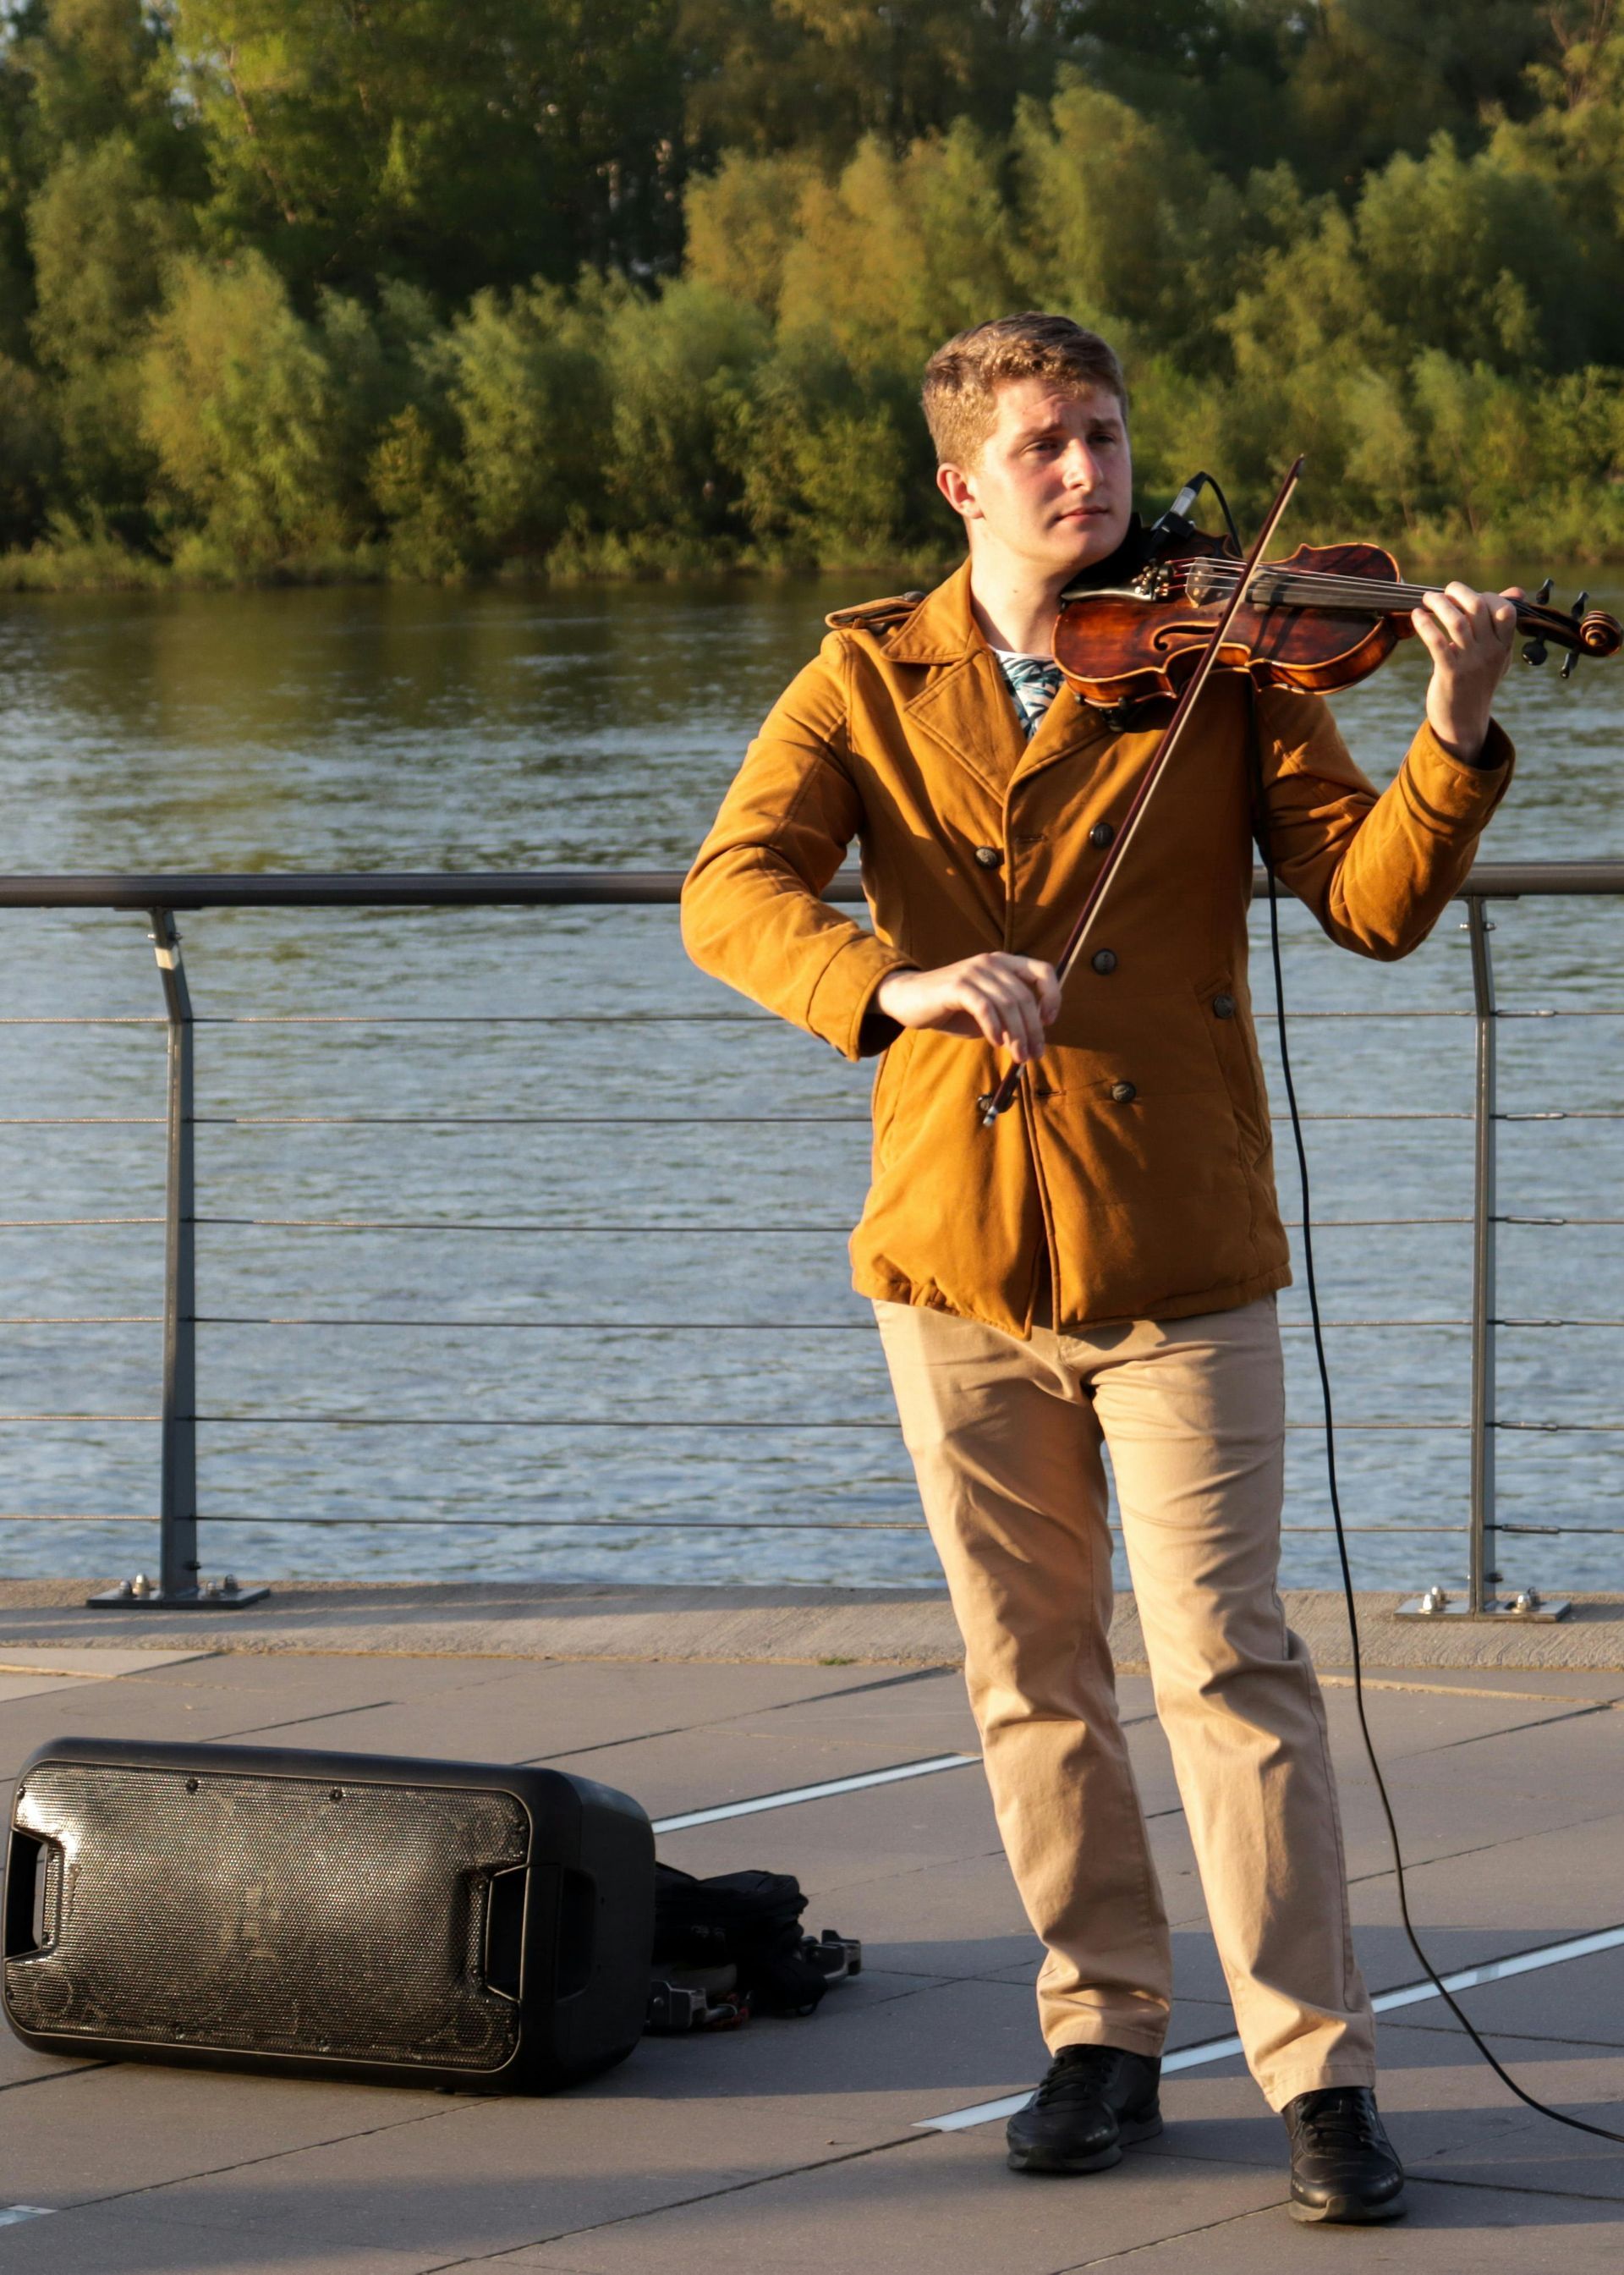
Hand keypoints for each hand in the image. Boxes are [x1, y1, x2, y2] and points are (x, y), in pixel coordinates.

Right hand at [877, 954, 1060, 1063]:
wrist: (908, 998)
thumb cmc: (950, 1008)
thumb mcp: (986, 1011)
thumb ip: (1008, 1017)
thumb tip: (1033, 1040)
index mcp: (1003, 963)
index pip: (1042, 971)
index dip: (1052, 996)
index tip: (1049, 1022)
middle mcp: (991, 962)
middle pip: (1025, 996)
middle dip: (1033, 1030)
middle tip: (1034, 1054)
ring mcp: (973, 971)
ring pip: (1007, 1004)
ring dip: (1016, 1035)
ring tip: (1018, 1056)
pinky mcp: (957, 985)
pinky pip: (984, 1008)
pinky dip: (994, 1027)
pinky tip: (995, 1042)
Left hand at [1414, 581, 1520, 762]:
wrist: (1464, 721)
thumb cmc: (1478, 681)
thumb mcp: (1498, 653)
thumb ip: (1503, 623)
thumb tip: (1516, 590)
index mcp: (1504, 645)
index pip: (1506, 609)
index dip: (1488, 595)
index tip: (1469, 598)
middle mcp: (1491, 652)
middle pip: (1478, 608)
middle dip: (1459, 592)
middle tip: (1443, 591)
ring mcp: (1471, 662)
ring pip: (1457, 622)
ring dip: (1440, 604)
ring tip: (1426, 599)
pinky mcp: (1450, 673)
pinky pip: (1437, 642)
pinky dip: (1425, 624)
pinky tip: (1416, 616)